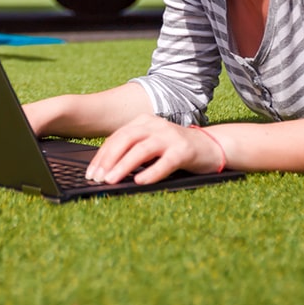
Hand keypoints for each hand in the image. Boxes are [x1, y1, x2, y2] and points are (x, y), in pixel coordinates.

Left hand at [85, 115, 225, 185]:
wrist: (212, 146)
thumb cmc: (176, 150)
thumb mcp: (152, 145)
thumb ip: (133, 151)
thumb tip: (105, 170)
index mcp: (144, 122)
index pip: (117, 137)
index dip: (102, 155)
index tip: (91, 172)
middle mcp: (156, 125)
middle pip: (126, 139)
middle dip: (108, 159)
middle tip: (96, 177)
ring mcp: (171, 137)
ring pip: (142, 150)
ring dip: (123, 166)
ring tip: (111, 180)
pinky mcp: (184, 151)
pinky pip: (165, 162)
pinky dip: (151, 172)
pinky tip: (140, 182)